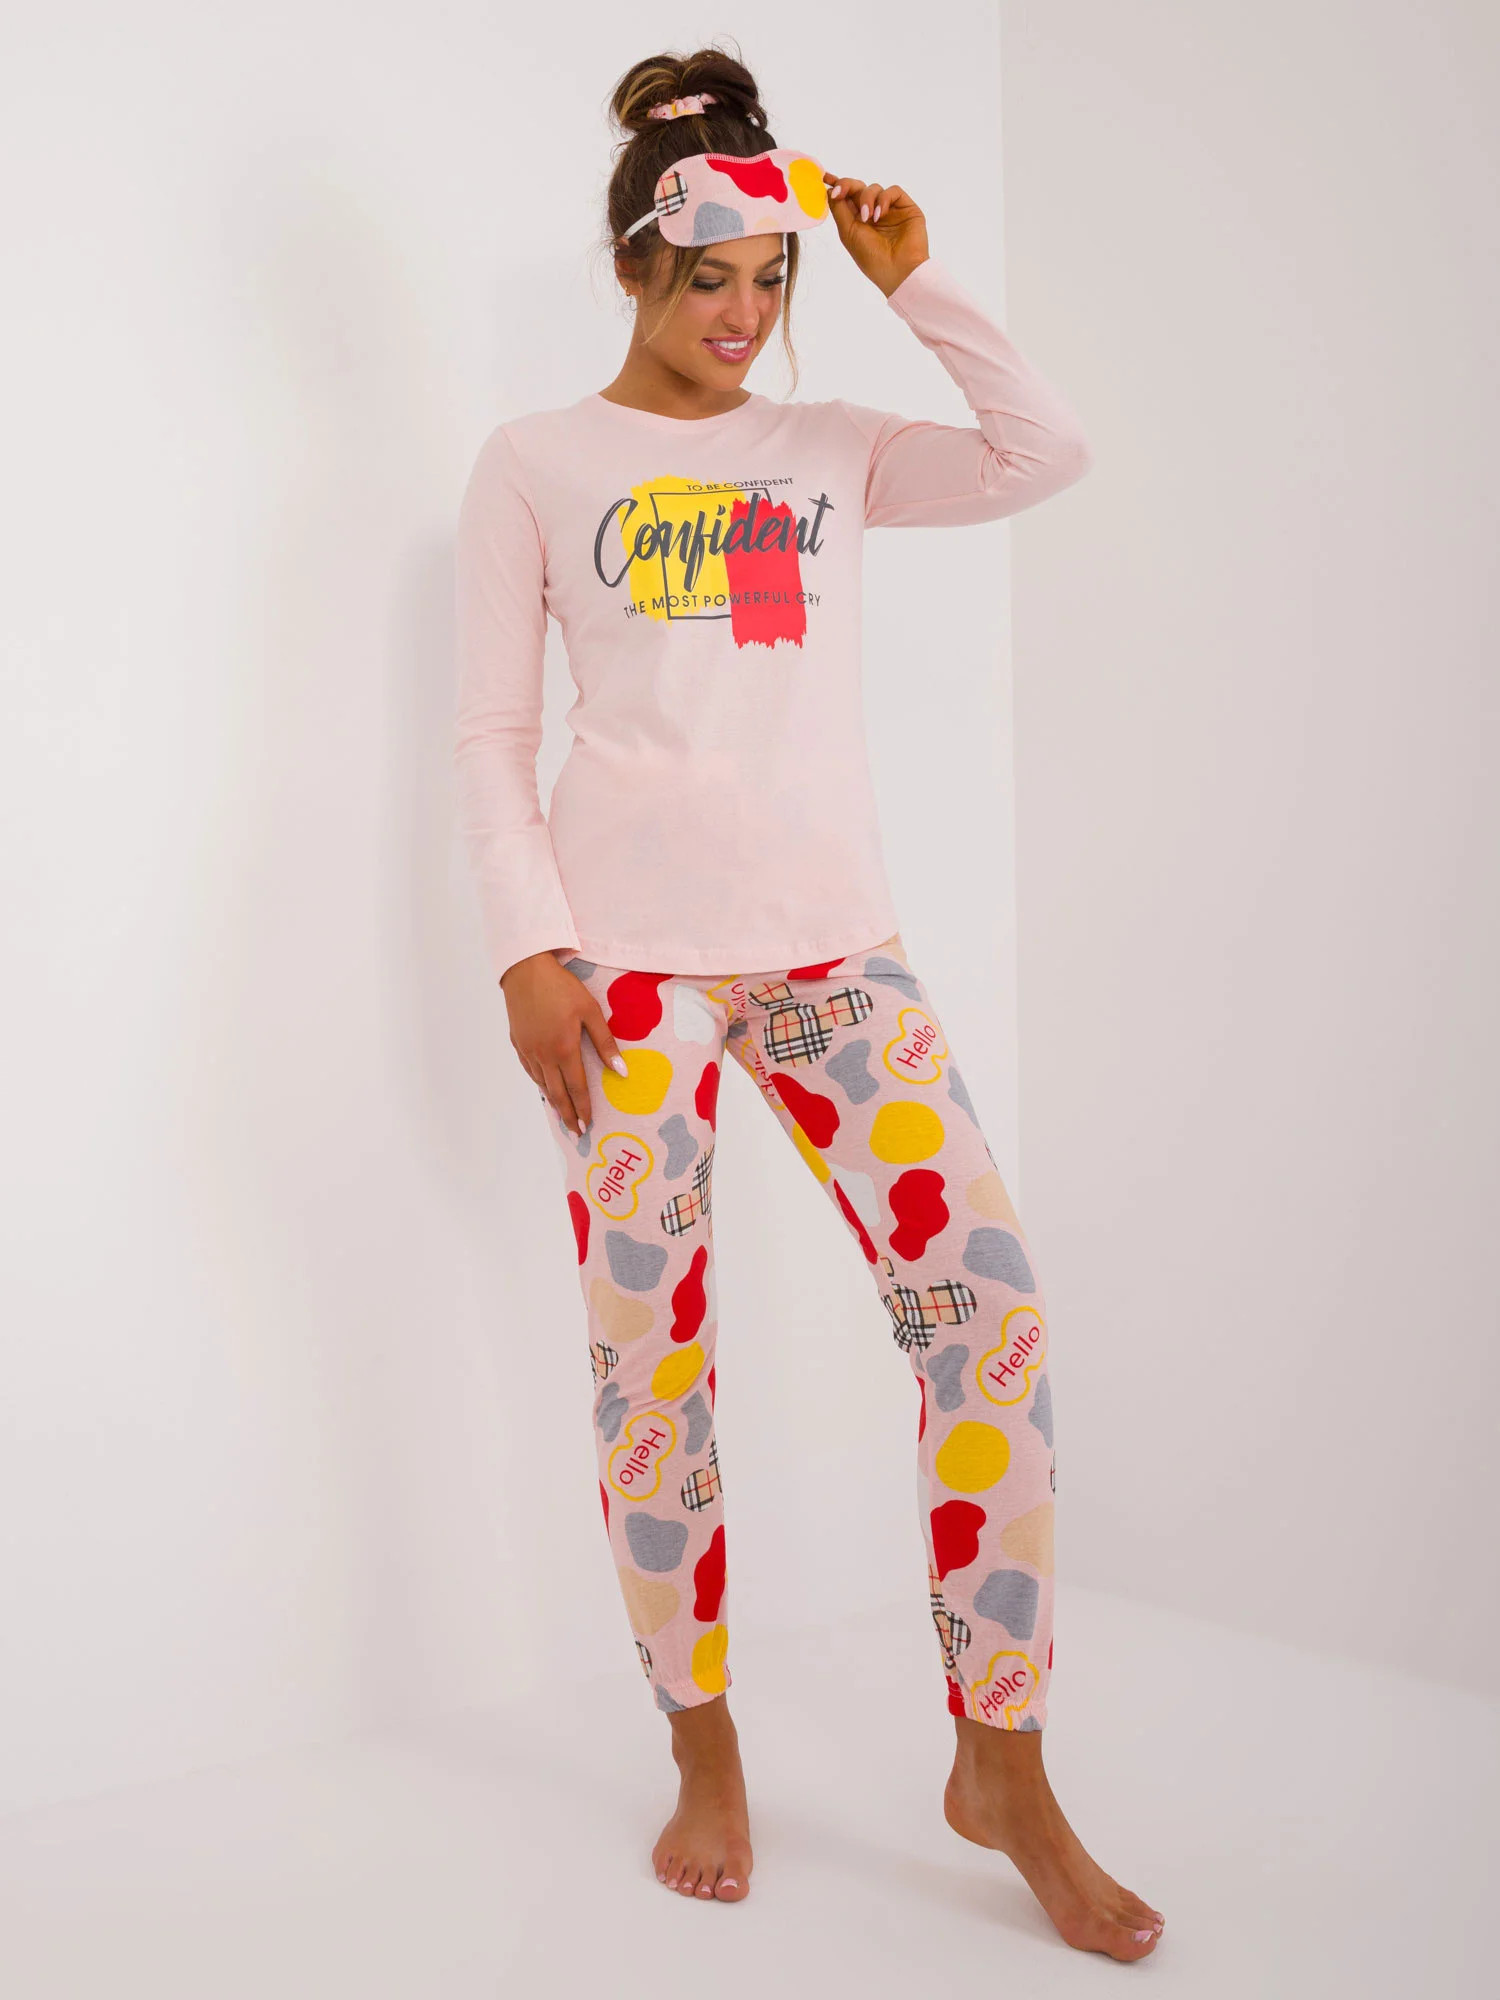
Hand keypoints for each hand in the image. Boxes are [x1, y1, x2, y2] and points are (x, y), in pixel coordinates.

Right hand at [500, 951, 627, 1136]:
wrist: (525, 970)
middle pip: (557, 1093)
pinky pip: (529, 1070)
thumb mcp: (590, 1011)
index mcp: (564, 1049)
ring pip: (541, 1084)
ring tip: (562, 1115)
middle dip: (567, 1114)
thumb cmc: (562, 988)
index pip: (576, 1087)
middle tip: (576, 1131)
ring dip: (553, 1101)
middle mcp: (544, 1055)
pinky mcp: (518, 1043)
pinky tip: (545, 1087)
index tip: (588, 1124)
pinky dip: (539, 1083)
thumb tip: (620, 1071)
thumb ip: (605, 1043)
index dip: (583, 1108)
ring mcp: (528, 1050)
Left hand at [821, 172, 929, 296]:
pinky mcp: (906, 208)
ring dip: (866, 199)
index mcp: (858, 222)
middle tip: (840, 192)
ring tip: (868, 217)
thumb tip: (830, 189)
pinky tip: (880, 215)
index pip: (847, 198)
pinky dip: (884, 199)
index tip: (825, 177)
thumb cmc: (872, 258)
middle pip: (858, 188)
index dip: (837, 185)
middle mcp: (873, 214)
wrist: (898, 271)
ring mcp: (890, 210)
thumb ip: (839, 209)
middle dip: (848, 186)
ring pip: (874, 188)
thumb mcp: (848, 233)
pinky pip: (893, 191)